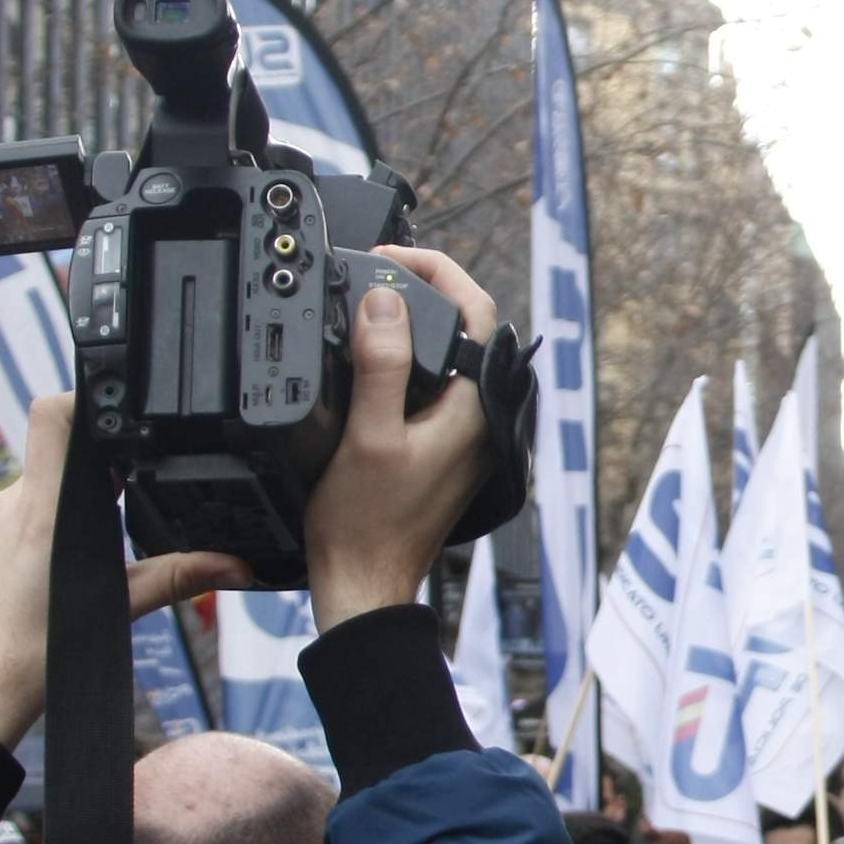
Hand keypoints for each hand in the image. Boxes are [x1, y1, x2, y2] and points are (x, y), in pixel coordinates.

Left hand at [0, 397, 250, 747]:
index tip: (125, 412)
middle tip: (140, 467)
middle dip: (102, 449)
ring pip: (47, 474)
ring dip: (84, 482)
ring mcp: (1, 521)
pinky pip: (35, 503)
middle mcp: (14, 504)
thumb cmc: (33, 656)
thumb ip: (179, 578)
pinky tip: (91, 540)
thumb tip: (234, 564)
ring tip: (120, 506)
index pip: (52, 416)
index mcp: (41, 509)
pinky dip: (66, 509)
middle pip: (57, 441)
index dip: (88, 399)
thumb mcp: (118, 609)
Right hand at [304, 247, 501, 625]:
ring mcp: (464, 434)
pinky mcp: (443, 448)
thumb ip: (381, 365)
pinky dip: (409, 357)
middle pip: (468, 327)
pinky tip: (373, 356)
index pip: (478, 311)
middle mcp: (479, 418)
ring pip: (451, 354)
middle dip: (425, 288)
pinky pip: (435, 383)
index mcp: (475, 409)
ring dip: (415, 322)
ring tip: (370, 301)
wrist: (363, 583)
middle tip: (374, 272)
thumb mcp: (366, 435)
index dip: (437, 270)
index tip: (389, 259)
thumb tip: (386, 302)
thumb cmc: (365, 525)